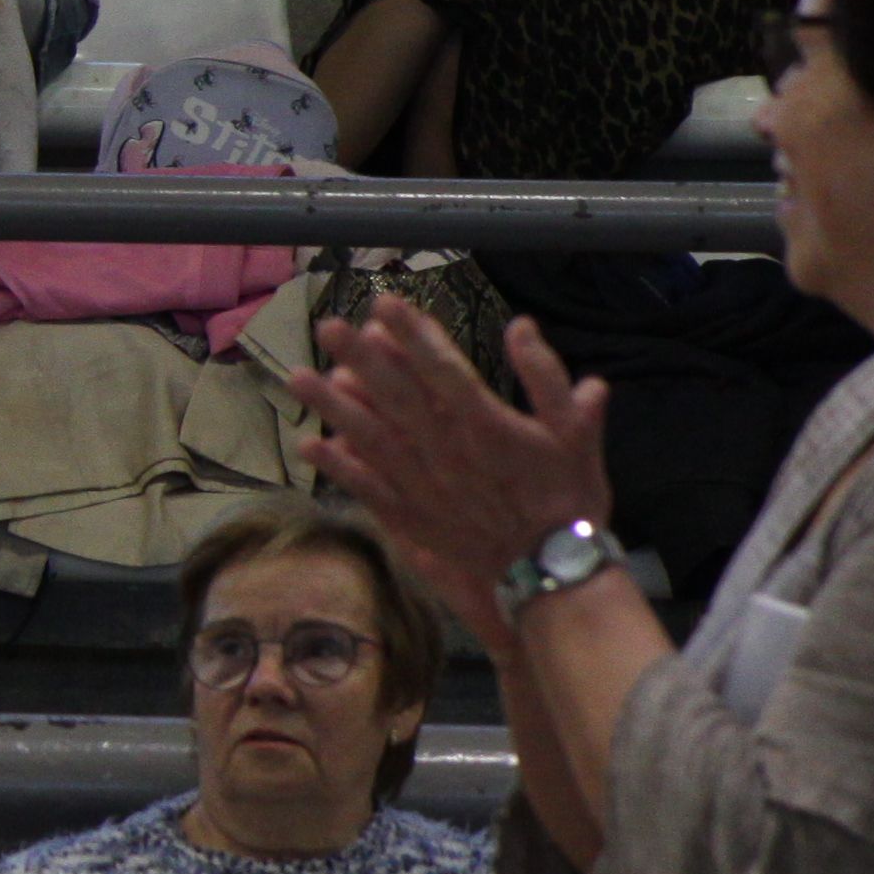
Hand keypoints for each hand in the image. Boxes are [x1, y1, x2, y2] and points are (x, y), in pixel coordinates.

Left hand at [292, 304, 615, 631]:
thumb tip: (521, 326)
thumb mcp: (576, 432)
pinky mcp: (412, 516)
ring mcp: (424, 484)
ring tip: (297, 376)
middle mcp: (446, 450)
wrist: (554, 570)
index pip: (441, 368)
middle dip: (360, 358)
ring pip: (371, 437)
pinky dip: (338, 467)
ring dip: (333, 406)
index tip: (384, 303)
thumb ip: (547, 377)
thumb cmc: (568, 496)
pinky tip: (308, 443)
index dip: (412, 334)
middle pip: (396, 395)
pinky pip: (368, 487)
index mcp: (486, 424)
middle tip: (328, 325)